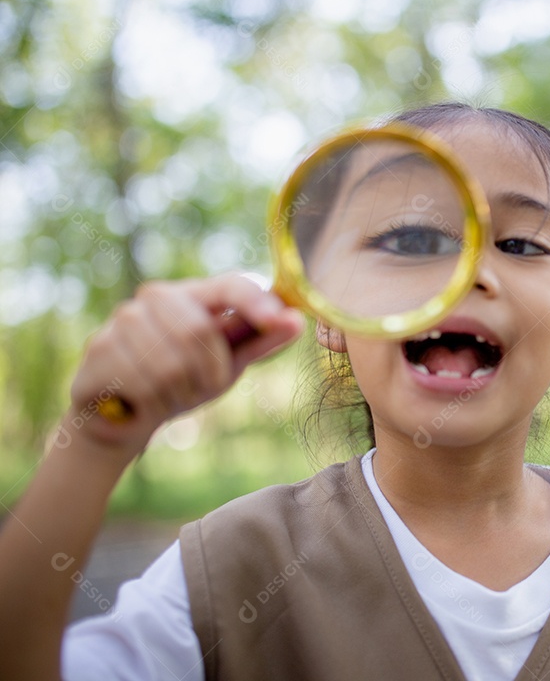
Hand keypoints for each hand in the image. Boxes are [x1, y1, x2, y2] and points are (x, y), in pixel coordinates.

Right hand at [64, 274, 304, 463]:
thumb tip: (297, 320)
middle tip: (203, 388)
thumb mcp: (229, 363)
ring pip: (170, 363)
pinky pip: (141, 382)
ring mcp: (125, 318)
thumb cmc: (185, 381)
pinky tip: (145, 402)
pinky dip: (153, 402)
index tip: (279, 319)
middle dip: (209, 372)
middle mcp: (158, 296)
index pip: (230, 285)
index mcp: (196, 294)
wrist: (125, 416)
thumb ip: (260, 341)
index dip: (255, 302)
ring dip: (180, 392)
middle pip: (199, 331)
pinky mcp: (99, 347)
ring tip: (172, 395)